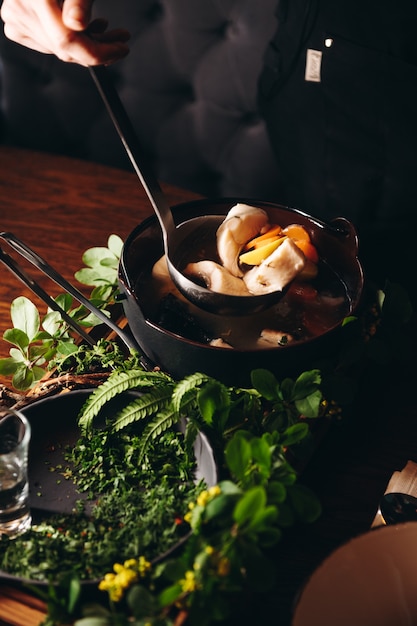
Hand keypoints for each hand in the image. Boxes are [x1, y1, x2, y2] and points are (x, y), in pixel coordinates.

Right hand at [0, 0, 129, 64]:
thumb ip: (80, 1)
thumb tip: (76, 25)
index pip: (66, 40)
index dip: (97, 52)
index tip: (121, 49)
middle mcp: (18, 8)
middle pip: (63, 48)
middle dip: (96, 49)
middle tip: (118, 40)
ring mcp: (14, 17)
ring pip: (57, 49)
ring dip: (85, 45)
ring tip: (103, 28)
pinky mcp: (15, 24)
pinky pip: (47, 43)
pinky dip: (67, 40)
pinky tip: (82, 29)